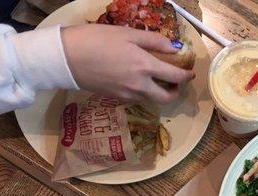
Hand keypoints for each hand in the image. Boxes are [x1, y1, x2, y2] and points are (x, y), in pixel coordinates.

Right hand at [61, 24, 193, 103]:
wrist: (67, 58)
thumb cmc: (96, 40)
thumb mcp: (127, 34)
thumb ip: (154, 41)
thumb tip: (175, 47)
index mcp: (145, 66)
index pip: (175, 77)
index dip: (186, 76)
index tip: (190, 73)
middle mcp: (140, 86)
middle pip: (167, 98)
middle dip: (176, 92)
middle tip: (176, 82)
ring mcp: (128, 95)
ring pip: (152, 99)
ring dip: (159, 92)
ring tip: (157, 79)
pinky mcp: (116, 99)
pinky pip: (137, 99)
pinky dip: (144, 92)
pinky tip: (138, 81)